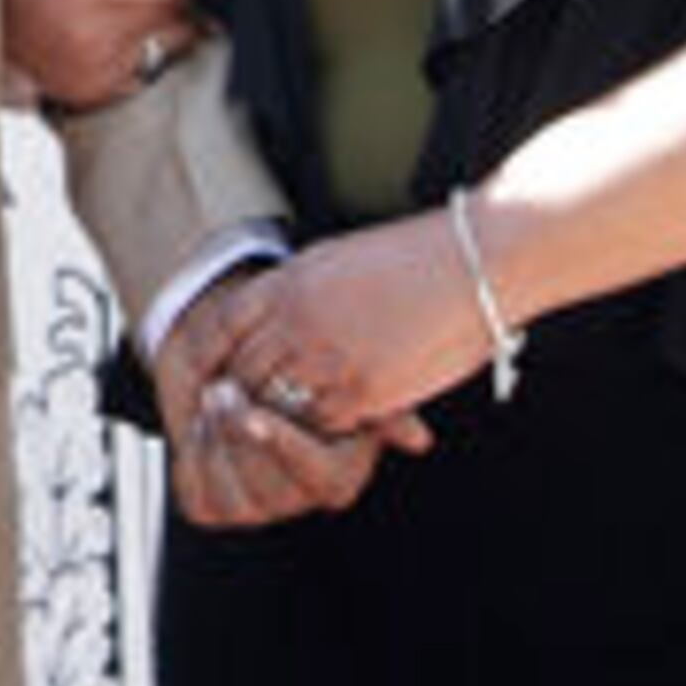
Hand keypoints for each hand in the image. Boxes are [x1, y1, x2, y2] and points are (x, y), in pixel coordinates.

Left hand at [149, 268, 422, 528]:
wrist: (223, 354)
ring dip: (217, 444)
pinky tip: (199, 426)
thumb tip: (418, 440)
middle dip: (242, 439)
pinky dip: (193, 460)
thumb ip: (374, 403)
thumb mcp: (331, 369)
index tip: (257, 415)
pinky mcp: (214, 504)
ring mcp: (258, 504)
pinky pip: (198, 500)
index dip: (288, 450)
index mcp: (338, 470)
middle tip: (223, 390)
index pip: (325, 480)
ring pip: (235, 497)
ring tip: (213, 396)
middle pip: (273, 491)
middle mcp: (299, 494)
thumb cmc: (285, 360)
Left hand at [188, 215, 496, 438]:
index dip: (213, 352)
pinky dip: (320, 429)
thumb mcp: (334, 260)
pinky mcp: (365, 390)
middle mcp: (298, 322)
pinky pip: (322, 424)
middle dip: (243, 390)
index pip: (222, 325)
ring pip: (277, 404)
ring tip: (284, 421)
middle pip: (245, 371)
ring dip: (279, 415)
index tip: (213, 368)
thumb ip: (295, 292)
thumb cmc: (411, 257)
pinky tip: (330, 424)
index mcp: (287, 284)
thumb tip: (271, 316)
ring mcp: (330, 359)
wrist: (472, 263)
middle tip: (245, 405)